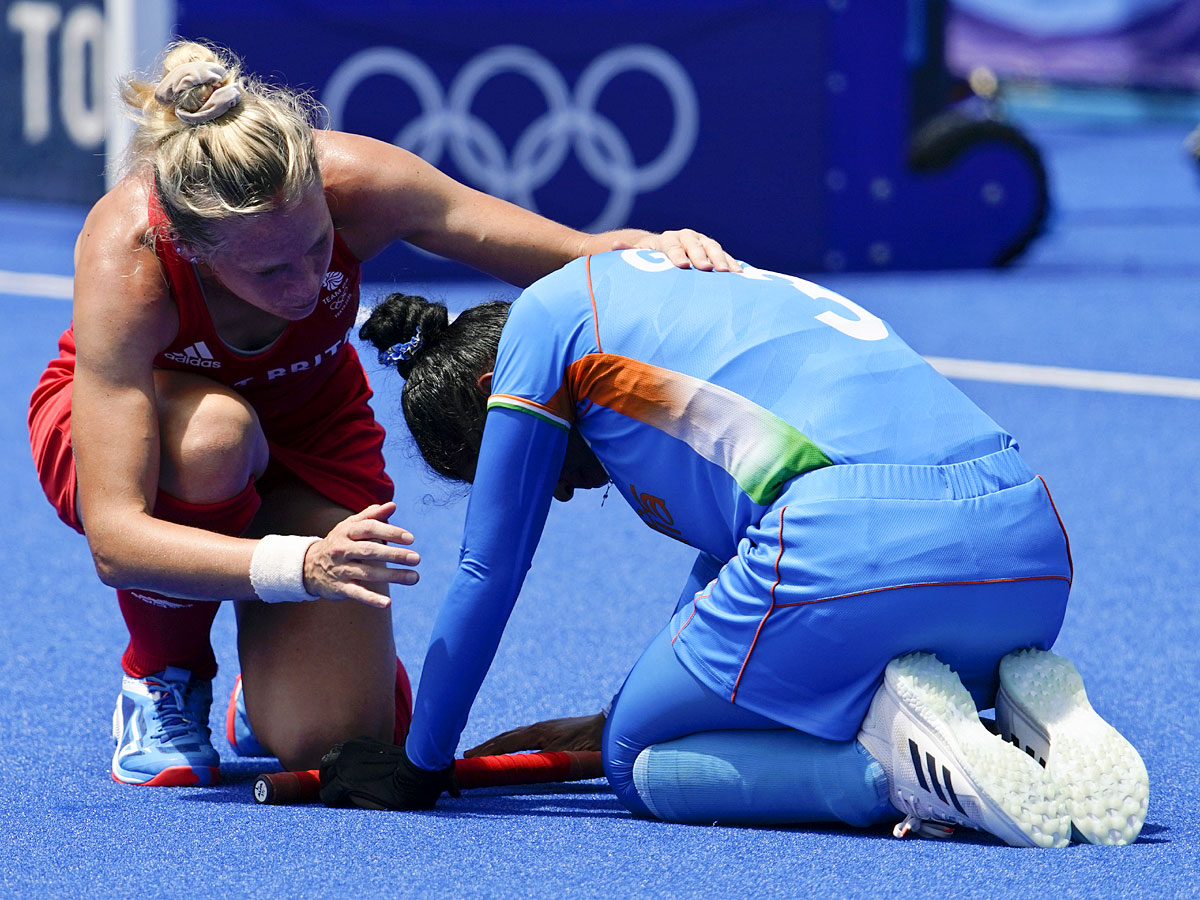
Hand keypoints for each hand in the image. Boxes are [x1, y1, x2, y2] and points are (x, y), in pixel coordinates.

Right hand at [303, 502, 418, 607]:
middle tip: (416, 558)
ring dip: (393, 576)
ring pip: (368, 573)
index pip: (370, 528)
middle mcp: (342, 549)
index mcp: (347, 532)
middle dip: (394, 555)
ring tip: (414, 578)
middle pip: (370, 551)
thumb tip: (392, 505)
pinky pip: (357, 593)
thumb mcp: (350, 526)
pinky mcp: (340, 587)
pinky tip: (387, 603)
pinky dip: (372, 599)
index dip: (390, 532)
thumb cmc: (338, 542)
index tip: (410, 539)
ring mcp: (341, 569)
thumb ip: (371, 516)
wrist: (308, 566)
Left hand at [319, 738, 455, 809]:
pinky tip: (344, 805)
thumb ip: (374, 760)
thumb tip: (375, 772)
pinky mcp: (344, 780)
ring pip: (325, 778)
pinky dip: (332, 800)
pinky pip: (327, 794)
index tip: (347, 781)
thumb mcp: (388, 757)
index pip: (337, 753)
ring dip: (331, 788)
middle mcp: (349, 749)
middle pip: (326, 763)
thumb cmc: (409, 769)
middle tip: (340, 791)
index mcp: (360, 742)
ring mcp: (345, 763)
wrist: (415, 775)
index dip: (339, 769)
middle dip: (331, 777)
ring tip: (342, 799)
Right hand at [463, 712, 605, 756]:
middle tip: (467, 755)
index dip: (486, 751)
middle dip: (486, 746)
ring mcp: (546, 726)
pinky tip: (513, 745)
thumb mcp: (562, 757)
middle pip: (506, 737)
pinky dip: (512, 740)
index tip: (468, 758)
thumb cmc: (588, 745)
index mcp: (537, 733)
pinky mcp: (553, 728)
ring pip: (515, 735)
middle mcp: (538, 727)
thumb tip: (519, 767)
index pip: (505, 743)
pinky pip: (526, 735)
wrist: (608, 727)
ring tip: (484, 749)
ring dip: (498, 742)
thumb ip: (540, 761)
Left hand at [612, 229, 741, 272]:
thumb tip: (614, 245)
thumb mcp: (640, 256)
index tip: (681, 266)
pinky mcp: (714, 250)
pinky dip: (732, 264)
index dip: (677, 255)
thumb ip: (629, 253)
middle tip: (705, 269)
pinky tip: (740, 275)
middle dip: (700, 256)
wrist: (668, 249)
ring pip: (713, 248)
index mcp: (667, 239)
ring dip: (720, 259)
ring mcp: (702, 242)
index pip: (672, 246)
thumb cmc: (652, 258)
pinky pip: (726, 256)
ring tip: (727, 273)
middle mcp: (686, 237)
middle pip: (694, 245)